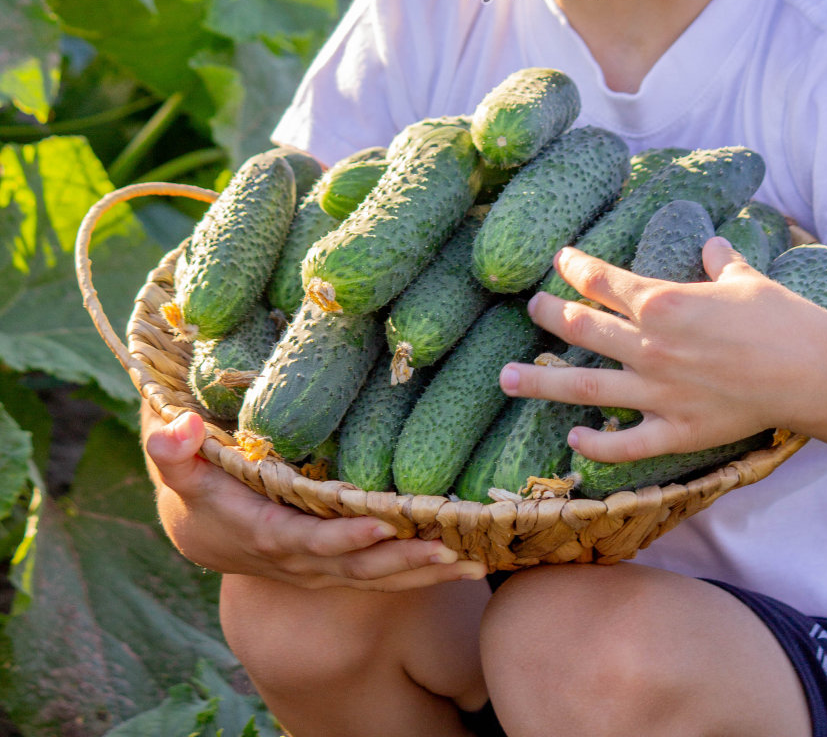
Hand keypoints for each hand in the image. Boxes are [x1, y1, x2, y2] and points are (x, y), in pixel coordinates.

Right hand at [143, 407, 486, 590]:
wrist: (206, 530)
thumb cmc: (200, 487)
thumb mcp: (180, 468)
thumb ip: (172, 448)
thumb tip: (177, 426)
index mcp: (268, 533)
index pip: (308, 541)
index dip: (342, 538)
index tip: (378, 525)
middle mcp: (303, 559)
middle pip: (357, 568)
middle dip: (403, 560)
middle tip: (450, 547)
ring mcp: (326, 566)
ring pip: (381, 578)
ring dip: (427, 572)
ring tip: (476, 562)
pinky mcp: (344, 563)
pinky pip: (390, 574)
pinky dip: (428, 571)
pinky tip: (472, 561)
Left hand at [501, 239, 826, 462]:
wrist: (812, 372)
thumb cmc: (780, 319)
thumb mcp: (745, 279)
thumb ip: (720, 262)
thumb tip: (713, 246)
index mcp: (663, 301)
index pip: (604, 281)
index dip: (577, 268)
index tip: (561, 260)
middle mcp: (650, 346)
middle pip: (582, 329)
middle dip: (549, 316)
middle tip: (529, 308)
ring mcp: (658, 392)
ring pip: (585, 387)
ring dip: (542, 382)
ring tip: (506, 378)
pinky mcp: (676, 432)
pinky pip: (625, 443)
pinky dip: (595, 444)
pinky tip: (572, 439)